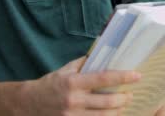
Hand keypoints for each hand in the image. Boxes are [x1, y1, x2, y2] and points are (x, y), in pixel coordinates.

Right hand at [21, 56, 141, 114]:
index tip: (137, 75)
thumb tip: (103, 53)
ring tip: (123, 105)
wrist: (27, 104)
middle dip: (124, 98)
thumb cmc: (49, 84)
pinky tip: (112, 114)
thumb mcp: (65, 70)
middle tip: (131, 94)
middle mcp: (73, 100)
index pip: (103, 79)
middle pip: (107, 102)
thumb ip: (83, 64)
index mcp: (73, 82)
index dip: (122, 77)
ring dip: (118, 111)